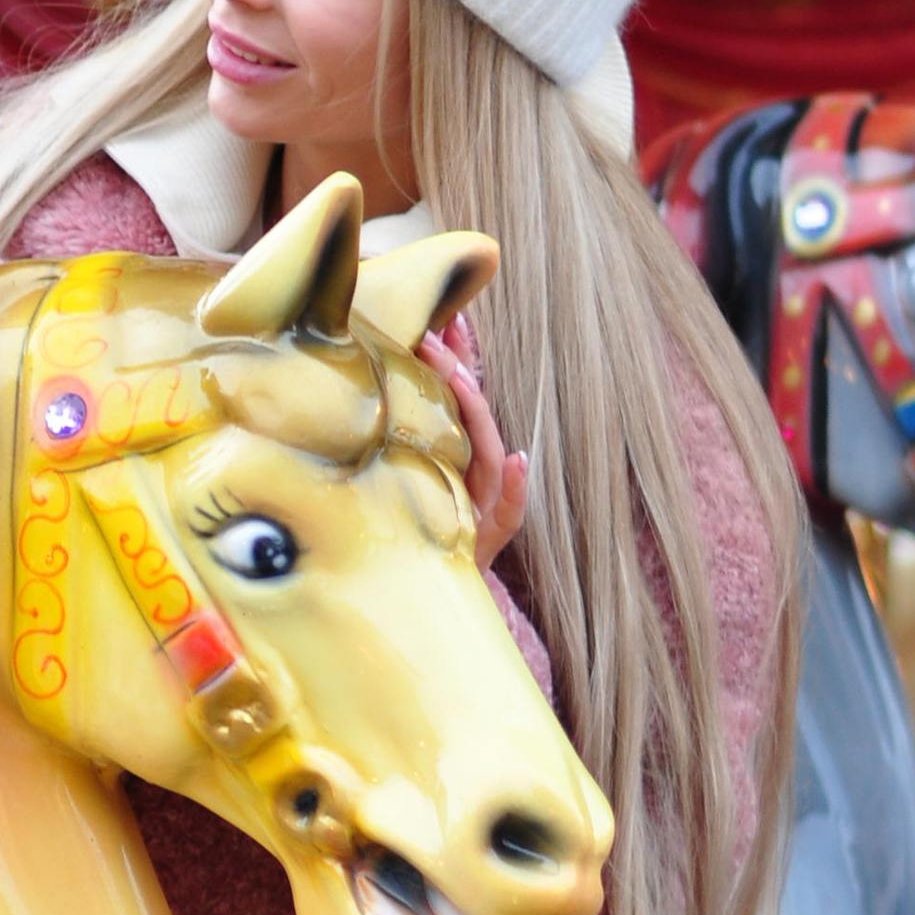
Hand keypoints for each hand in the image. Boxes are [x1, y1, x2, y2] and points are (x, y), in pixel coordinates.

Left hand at [416, 325, 529, 571]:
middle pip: (472, 419)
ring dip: (478, 416)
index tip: (446, 319)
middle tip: (436, 336)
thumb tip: (396, 388)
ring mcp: (485, 506)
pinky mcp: (489, 540)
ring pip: (486, 454)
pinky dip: (516, 487)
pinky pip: (509, 512)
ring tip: (464, 381)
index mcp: (458, 460)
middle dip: (459, 377)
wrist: (431, 594)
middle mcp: (476, 476)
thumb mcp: (413, 489)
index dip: (457, 360)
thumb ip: (413, 441)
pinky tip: (518, 461)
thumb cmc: (422, 537)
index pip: (460, 401)